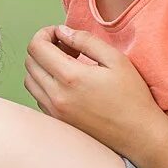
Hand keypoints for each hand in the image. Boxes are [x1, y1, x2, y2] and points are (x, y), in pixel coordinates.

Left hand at [23, 25, 167, 161]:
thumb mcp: (116, 59)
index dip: (45, 33)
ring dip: (40, 65)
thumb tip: (63, 31)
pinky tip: (65, 81)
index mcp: (70, 77)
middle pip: (29, 62)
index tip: (61, 34)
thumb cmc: (132, 97)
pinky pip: (37, 96)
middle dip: (42, 47)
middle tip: (65, 46)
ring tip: (64, 62)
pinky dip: (43, 83)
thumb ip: (86, 40)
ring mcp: (54, 111)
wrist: (139, 135)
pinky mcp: (57, 121)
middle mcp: (56, 96)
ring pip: (29, 80)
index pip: (36, 47)